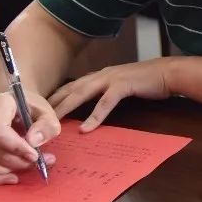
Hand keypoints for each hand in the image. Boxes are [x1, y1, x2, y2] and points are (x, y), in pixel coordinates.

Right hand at [0, 90, 59, 184]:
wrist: (14, 107)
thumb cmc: (30, 110)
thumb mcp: (46, 112)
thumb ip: (46, 125)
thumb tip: (33, 141)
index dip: (17, 148)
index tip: (34, 156)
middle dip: (18, 162)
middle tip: (36, 162)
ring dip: (6, 172)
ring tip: (24, 167)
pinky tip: (11, 177)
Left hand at [48, 58, 173, 131]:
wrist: (168, 73)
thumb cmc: (146, 82)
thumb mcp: (119, 87)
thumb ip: (104, 94)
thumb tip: (90, 109)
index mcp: (98, 76)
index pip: (69, 87)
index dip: (53, 98)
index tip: (37, 110)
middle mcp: (100, 75)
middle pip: (69, 89)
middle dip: (50, 104)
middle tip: (33, 119)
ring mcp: (111, 79)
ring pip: (81, 94)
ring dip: (65, 108)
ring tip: (51, 123)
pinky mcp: (123, 86)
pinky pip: (105, 103)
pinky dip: (94, 116)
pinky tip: (86, 128)